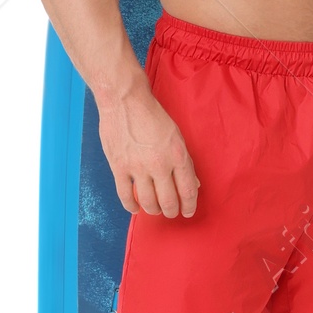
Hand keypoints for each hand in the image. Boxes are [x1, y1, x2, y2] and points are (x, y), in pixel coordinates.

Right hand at [97, 80, 200, 218]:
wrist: (125, 100)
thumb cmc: (152, 114)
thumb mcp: (176, 135)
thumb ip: (184, 161)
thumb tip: (193, 183)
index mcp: (177, 155)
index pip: (187, 190)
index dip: (189, 205)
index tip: (187, 211)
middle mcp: (159, 165)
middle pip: (168, 201)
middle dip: (172, 211)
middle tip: (171, 212)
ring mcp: (137, 168)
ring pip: (148, 202)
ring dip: (154, 210)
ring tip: (155, 209)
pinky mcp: (119, 167)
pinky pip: (125, 196)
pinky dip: (131, 206)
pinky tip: (135, 208)